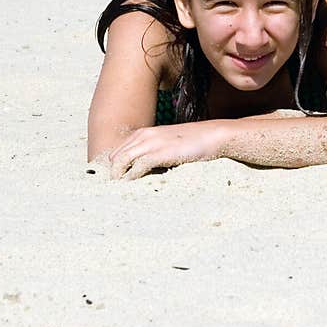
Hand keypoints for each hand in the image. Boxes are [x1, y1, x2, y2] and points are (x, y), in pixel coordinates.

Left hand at [108, 120, 227, 179]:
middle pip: (115, 156)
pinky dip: (131, 179)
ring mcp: (150, 143)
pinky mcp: (159, 153)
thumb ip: (155, 153)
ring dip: (118, 177)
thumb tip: (145, 172)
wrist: (213, 135)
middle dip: (113, 173)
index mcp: (144, 133)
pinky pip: (136, 168)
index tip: (116, 183)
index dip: (115, 167)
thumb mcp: (168, 144)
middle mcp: (143, 136)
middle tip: (116, 190)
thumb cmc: (193, 143)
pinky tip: (132, 188)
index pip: (118, 151)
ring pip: (121, 161)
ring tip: (119, 192)